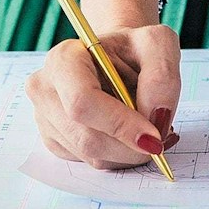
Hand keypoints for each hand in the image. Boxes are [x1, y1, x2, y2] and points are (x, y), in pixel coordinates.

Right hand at [25, 25, 182, 168]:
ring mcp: (46, 119)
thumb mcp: (157, 45)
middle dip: (131, 147)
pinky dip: (121, 157)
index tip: (153, 137)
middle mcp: (46, 89)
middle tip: (159, 138)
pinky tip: (130, 136)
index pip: (82, 102)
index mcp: (64, 59)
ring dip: (129, 152)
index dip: (120, 125)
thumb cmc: (133, 49)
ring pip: (93, 157)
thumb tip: (156, 118)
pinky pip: (93, 163)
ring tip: (147, 129)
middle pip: (88, 138)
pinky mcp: (57, 142)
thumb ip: (162, 76)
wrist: (116, 59)